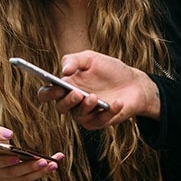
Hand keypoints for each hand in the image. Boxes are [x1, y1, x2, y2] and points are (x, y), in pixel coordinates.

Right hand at [0, 125, 63, 180]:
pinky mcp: (18, 180)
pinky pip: (31, 178)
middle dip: (29, 167)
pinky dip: (43, 172)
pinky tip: (54, 164)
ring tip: (53, 164)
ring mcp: (8, 178)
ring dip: (40, 171)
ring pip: (24, 177)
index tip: (16, 157)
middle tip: (43, 161)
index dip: (6, 161)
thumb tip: (9, 134)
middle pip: (13, 172)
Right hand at [37, 50, 160, 129]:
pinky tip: (117, 102)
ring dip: (86, 107)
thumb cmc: (110, 70)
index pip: (47, 94)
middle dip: (67, 101)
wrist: (134, 82)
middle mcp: (73, 102)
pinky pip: (99, 121)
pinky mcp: (99, 122)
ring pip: (78, 116)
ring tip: (95, 97)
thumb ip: (74, 60)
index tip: (56, 87)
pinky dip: (109, 111)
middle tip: (77, 93)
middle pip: (60, 107)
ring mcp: (86, 114)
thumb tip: (64, 71)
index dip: (47, 93)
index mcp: (66, 86)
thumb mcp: (91, 59)